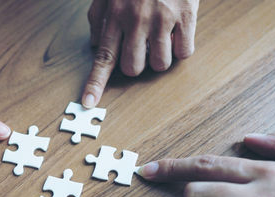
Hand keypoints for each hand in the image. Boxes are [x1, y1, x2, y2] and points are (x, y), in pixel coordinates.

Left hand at [82, 0, 198, 107]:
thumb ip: (98, 22)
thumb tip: (95, 48)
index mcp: (113, 16)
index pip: (102, 57)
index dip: (95, 83)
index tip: (89, 102)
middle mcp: (136, 20)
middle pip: (133, 68)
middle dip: (136, 64)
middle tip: (141, 47)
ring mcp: (162, 19)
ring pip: (160, 65)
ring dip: (159, 57)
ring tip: (160, 37)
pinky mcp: (186, 16)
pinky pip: (184, 53)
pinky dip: (181, 47)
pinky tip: (176, 31)